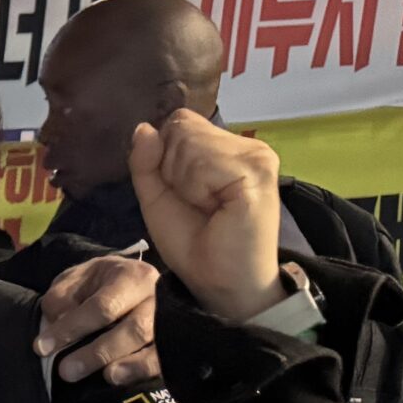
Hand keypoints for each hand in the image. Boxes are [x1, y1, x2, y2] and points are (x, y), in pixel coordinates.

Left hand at [37, 253, 161, 386]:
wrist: (131, 281)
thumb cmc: (99, 283)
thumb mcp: (74, 280)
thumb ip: (62, 298)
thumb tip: (58, 322)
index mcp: (130, 276)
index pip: (102, 306)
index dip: (72, 328)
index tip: (43, 347)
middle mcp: (157, 297)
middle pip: (134, 328)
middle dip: (99, 353)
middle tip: (67, 371)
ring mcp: (171, 319)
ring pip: (155, 345)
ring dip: (128, 366)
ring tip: (105, 378)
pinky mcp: (175, 340)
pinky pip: (164, 359)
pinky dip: (143, 370)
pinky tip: (121, 379)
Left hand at [129, 110, 285, 323]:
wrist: (219, 281)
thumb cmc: (193, 242)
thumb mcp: (157, 196)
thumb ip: (146, 161)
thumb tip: (143, 127)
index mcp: (226, 147)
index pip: (179, 121)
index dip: (165, 157)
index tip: (185, 193)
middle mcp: (246, 145)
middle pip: (181, 126)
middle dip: (172, 170)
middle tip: (198, 205)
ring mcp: (256, 155)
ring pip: (188, 141)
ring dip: (184, 182)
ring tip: (208, 208)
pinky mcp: (258, 170)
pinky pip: (202, 162)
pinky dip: (196, 189)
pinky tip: (216, 209)